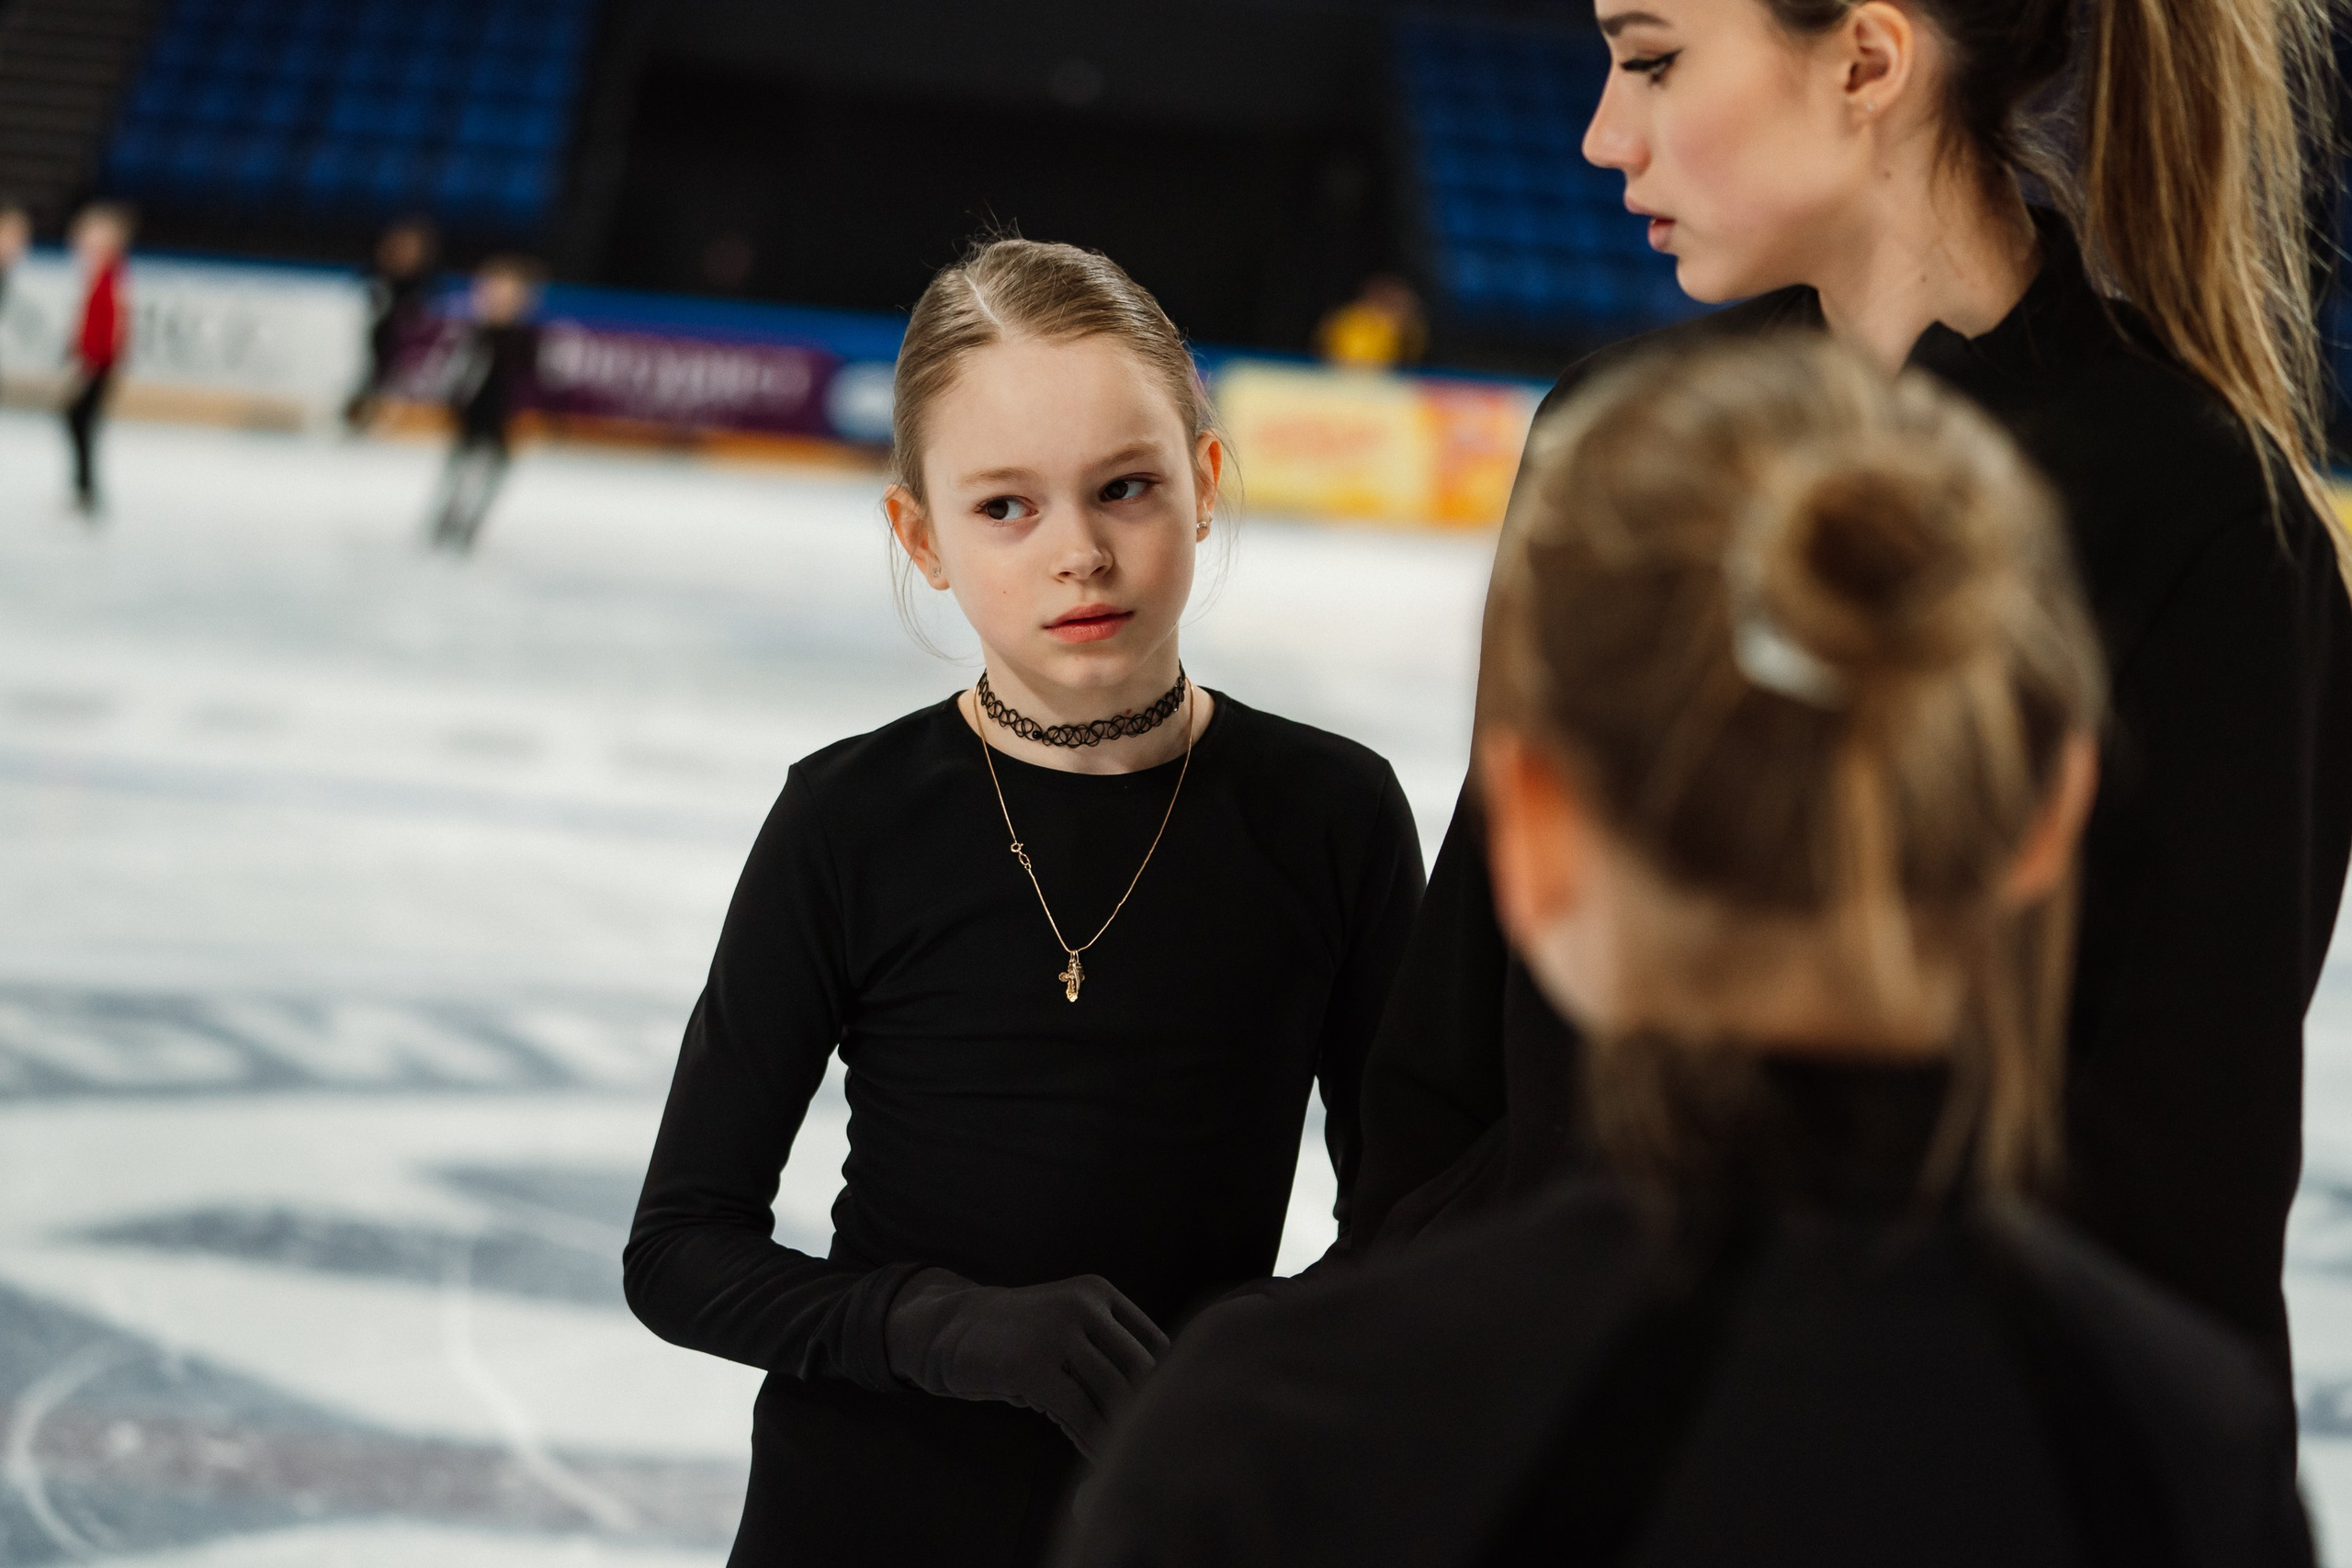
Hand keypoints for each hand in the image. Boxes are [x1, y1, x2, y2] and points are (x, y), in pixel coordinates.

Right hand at [884, 1268, 1169, 1458]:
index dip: (1165, 1387)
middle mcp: (1083, 1305)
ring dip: (1123, 1432)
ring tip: (1126, 1460)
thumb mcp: (1065, 1330)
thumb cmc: (1017, 1341)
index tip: (1163, 1422)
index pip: (1154, 1344)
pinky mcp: (1032, 1365)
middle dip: (1149, 1413)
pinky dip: (1094, 1442)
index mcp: (1098, 1293)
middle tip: (1153, 1449)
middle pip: (1141, 1368)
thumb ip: (1104, 1356)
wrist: (950, 1330)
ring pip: (1114, 1392)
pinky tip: (1098, 1462)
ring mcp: (1057, 1331)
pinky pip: (1080, 1412)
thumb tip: (1155, 1407)